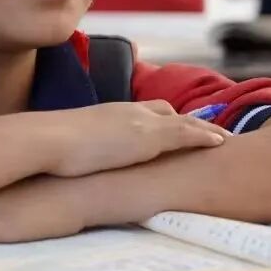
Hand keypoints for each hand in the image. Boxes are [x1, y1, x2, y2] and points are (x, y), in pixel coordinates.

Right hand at [42, 100, 228, 177]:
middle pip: (165, 110)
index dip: (159, 118)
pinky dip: (205, 135)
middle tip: (204, 130)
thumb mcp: (66, 145)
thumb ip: (75, 147)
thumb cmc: (48, 148)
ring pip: (181, 120)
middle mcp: (127, 112)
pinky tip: (221, 142)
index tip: (171, 125)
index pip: (140, 111)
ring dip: (202, 127)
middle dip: (185, 120)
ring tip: (223, 137)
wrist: (48, 140)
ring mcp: (140, 122)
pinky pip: (186, 133)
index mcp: (108, 113)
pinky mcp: (149, 136)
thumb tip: (67, 160)